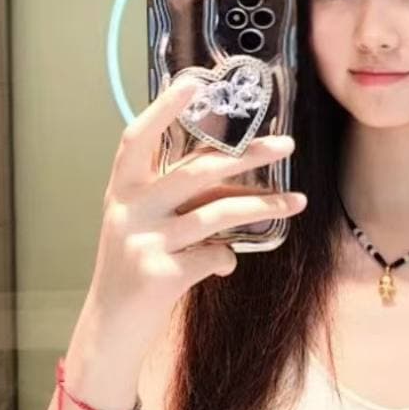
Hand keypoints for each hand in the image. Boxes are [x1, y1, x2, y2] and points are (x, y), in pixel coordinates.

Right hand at [81, 75, 305, 370]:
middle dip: (248, 155)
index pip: (136, 138)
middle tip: (287, 144)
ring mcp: (143, 243)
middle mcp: (128, 211)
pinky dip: (228, 259)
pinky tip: (225, 264)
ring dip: (264, 206)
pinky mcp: (160, 276)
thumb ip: (175, 199)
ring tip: (297, 202)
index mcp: (121, 191)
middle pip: (196, 171)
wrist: (110, 328)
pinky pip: (216, 256)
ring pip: (217, 213)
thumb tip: (237, 178)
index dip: (163, 109)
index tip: (193, 81)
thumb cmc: (134, 267)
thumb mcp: (142, 225)